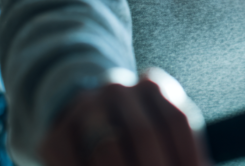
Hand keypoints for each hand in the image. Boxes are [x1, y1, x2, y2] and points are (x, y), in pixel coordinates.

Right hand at [39, 69, 209, 165]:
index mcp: (152, 86)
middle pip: (143, 134)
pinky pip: (73, 163)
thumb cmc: (136, 139)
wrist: (83, 125)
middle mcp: (117, 89)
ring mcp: (82, 110)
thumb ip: (183, 156)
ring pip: (108, 149)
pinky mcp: (54, 136)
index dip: (190, 156)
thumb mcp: (162, 136)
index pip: (176, 120)